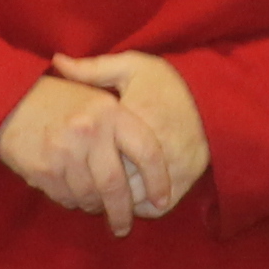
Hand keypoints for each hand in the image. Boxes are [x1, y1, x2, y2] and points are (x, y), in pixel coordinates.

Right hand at [0, 73, 148, 234]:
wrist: (9, 98)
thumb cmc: (61, 99)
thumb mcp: (99, 95)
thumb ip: (125, 124)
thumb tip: (158, 164)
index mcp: (111, 111)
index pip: (148, 152)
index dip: (158, 181)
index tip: (161, 201)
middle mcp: (90, 131)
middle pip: (116, 186)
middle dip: (123, 213)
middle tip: (125, 227)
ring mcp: (65, 152)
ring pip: (90, 197)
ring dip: (94, 207)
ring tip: (94, 205)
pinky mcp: (44, 170)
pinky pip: (67, 199)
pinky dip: (73, 201)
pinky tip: (71, 191)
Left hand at [50, 50, 208, 219]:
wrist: (211, 96)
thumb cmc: (165, 83)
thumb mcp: (131, 67)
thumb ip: (93, 69)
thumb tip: (57, 61)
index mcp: (138, 114)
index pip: (102, 148)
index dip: (82, 161)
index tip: (69, 162)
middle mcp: (158, 142)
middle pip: (117, 178)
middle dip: (95, 186)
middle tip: (78, 185)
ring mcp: (175, 163)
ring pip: (135, 197)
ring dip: (116, 201)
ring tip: (99, 195)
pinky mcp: (188, 178)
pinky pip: (158, 207)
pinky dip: (140, 208)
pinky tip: (127, 198)